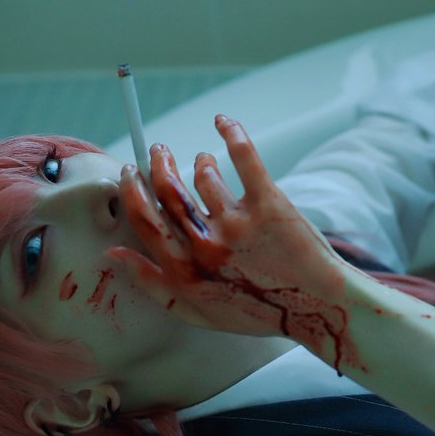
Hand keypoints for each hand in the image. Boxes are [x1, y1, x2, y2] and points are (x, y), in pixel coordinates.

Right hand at [105, 115, 352, 344]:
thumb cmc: (258, 312)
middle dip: (157, 164)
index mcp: (186, 271)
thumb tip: (114, 254)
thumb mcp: (197, 313)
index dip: (133, 191)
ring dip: (201, 160)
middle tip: (158, 151)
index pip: (146, 220)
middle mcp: (207, 246)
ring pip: (204, 174)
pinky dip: (231, 133)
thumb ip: (152, 284)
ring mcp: (238, 223)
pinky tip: (223, 122)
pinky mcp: (270, 203)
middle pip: (167, 191)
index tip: (130, 174)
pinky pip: (243, 157)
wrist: (320, 307)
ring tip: (204, 158)